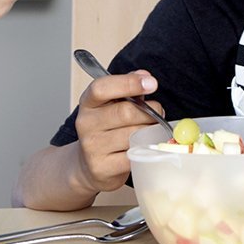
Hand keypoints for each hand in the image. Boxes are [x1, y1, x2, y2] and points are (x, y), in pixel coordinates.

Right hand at [71, 70, 161, 193]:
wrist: (88, 166)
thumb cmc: (107, 129)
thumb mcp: (113, 104)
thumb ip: (129, 87)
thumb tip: (144, 75)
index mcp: (88, 103)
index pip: (101, 88)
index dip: (128, 83)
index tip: (151, 83)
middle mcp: (86, 123)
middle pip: (126, 112)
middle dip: (150, 112)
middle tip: (158, 114)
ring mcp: (92, 147)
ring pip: (134, 135)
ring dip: (150, 132)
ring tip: (149, 132)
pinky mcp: (102, 167)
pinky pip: (135, 155)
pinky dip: (146, 150)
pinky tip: (145, 147)